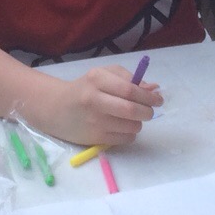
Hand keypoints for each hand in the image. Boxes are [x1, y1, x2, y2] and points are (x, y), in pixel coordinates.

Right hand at [30, 65, 164, 146]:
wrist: (56, 108)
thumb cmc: (85, 88)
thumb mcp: (103, 75)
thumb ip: (129, 79)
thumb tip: (153, 89)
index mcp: (97, 79)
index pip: (130, 89)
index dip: (149, 96)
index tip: (158, 100)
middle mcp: (94, 99)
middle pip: (132, 109)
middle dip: (147, 112)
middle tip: (149, 111)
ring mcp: (94, 121)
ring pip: (131, 126)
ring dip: (139, 123)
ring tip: (131, 118)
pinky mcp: (94, 137)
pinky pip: (125, 139)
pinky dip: (130, 134)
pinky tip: (122, 127)